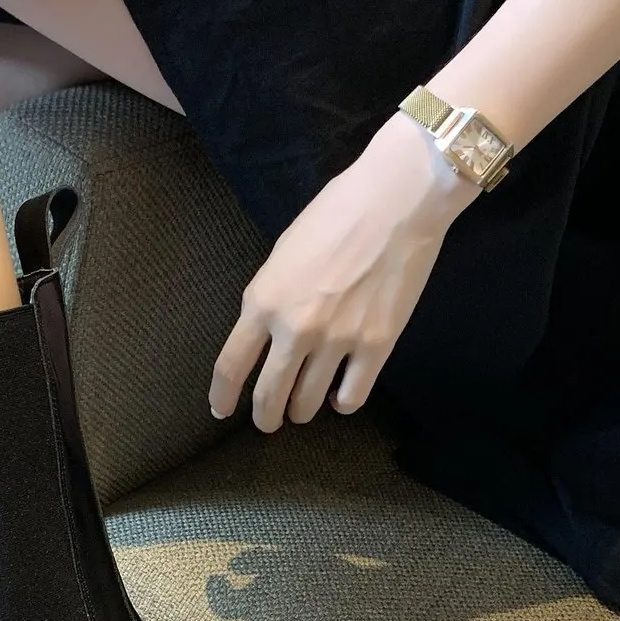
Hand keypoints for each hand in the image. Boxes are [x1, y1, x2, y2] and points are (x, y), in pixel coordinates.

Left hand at [209, 113, 478, 430]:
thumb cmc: (337, 213)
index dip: (222, 395)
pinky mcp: (376, 345)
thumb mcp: (283, 255)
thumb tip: (269, 334)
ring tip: (305, 406)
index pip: (230, 366)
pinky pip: (351, 397)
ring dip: (303, 410)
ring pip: (308, 403)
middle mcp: (294, 329)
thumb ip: (270, 298)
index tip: (222, 409)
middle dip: (265, 417)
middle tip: (268, 422)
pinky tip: (341, 397)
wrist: (398, 198)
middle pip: (268, 397)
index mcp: (262, 301)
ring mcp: (336, 340)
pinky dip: (343, 403)